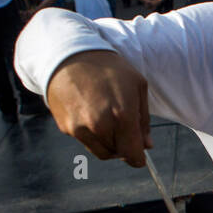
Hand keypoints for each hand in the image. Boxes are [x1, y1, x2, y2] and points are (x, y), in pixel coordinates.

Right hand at [45, 49, 153, 166]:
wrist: (68, 55)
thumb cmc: (108, 68)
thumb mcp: (136, 86)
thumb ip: (143, 120)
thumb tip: (147, 145)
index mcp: (122, 116)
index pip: (132, 154)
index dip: (138, 158)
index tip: (139, 156)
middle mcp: (100, 126)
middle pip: (117, 153)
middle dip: (123, 145)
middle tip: (122, 125)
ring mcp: (80, 129)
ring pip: (101, 151)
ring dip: (108, 142)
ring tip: (106, 117)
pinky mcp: (66, 128)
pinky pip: (85, 141)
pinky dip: (91, 134)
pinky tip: (90, 112)